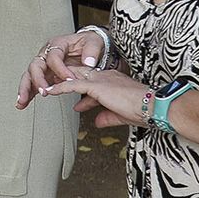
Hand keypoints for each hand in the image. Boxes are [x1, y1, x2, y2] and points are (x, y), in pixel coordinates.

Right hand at [15, 29, 109, 108]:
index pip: (54, 56)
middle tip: (44, 91)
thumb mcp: (94, 41)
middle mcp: (47, 53)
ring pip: (30, 75)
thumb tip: (88, 62)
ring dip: (25, 89)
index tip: (70, 80)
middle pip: (36, 65)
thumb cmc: (88, 43)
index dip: (61, 69)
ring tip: (23, 101)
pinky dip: (28, 93)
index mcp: (58, 44)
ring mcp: (44, 64)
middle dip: (37, 79)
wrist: (87, 46)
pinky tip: (23, 103)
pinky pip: (33, 83)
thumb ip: (92, 50)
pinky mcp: (45, 74)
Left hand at [37, 65, 151, 129]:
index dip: (81, 91)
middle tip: (52, 85)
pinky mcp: (96, 86)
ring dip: (59, 82)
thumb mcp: (120, 115)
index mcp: (113, 80)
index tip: (75, 102)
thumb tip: (96, 122)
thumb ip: (106, 117)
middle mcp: (105, 76)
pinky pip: (73, 84)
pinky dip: (60, 88)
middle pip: (80, 74)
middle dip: (65, 79)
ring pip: (74, 77)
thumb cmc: (143, 111)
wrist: (153, 107)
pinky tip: (49, 92)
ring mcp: (100, 79)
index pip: (92, 82)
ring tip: (45, 87)